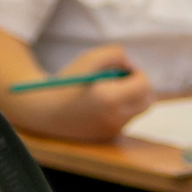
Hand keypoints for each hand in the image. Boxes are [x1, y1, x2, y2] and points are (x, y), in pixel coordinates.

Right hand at [32, 45, 154, 142]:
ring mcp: (112, 130)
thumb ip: (115, 54)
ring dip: (130, 98)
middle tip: (124, 78)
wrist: (44, 111)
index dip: (137, 73)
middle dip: (139, 87)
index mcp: (109, 98)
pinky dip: (120, 109)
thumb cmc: (66, 82)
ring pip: (137, 110)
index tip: (124, 68)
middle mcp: (114, 118)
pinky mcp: (108, 137)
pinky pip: (125, 119)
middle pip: (147, 101)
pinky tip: (100, 104)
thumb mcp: (89, 58)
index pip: (144, 85)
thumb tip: (131, 65)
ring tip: (106, 90)